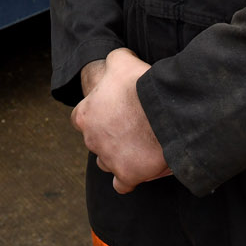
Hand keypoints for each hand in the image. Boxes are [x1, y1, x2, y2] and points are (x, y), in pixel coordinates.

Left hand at [71, 48, 171, 193]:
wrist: (164, 112)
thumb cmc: (140, 86)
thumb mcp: (121, 61)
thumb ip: (113, 60)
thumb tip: (115, 61)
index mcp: (85, 115)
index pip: (81, 118)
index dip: (97, 115)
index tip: (113, 112)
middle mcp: (91, 139)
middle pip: (95, 141)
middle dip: (109, 136)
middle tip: (131, 128)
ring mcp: (108, 159)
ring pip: (106, 162)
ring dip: (118, 156)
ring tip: (138, 147)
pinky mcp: (126, 175)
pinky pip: (121, 184)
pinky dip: (128, 178)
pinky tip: (140, 169)